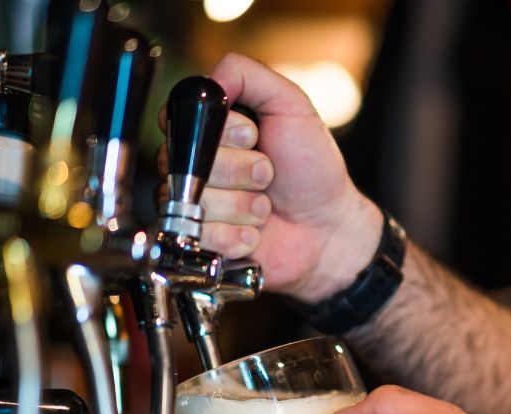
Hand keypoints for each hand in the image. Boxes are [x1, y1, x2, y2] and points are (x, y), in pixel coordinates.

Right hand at [157, 53, 380, 300]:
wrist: (329, 227)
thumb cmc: (312, 168)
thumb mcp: (291, 105)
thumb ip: (248, 74)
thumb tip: (208, 79)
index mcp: (208, 130)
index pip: (181, 121)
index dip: (221, 133)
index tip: (253, 137)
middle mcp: (193, 167)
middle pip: (185, 163)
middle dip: (240, 169)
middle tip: (269, 175)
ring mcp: (194, 207)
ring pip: (195, 202)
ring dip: (243, 205)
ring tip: (265, 206)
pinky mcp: (201, 243)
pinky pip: (202, 236)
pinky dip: (238, 234)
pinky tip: (256, 232)